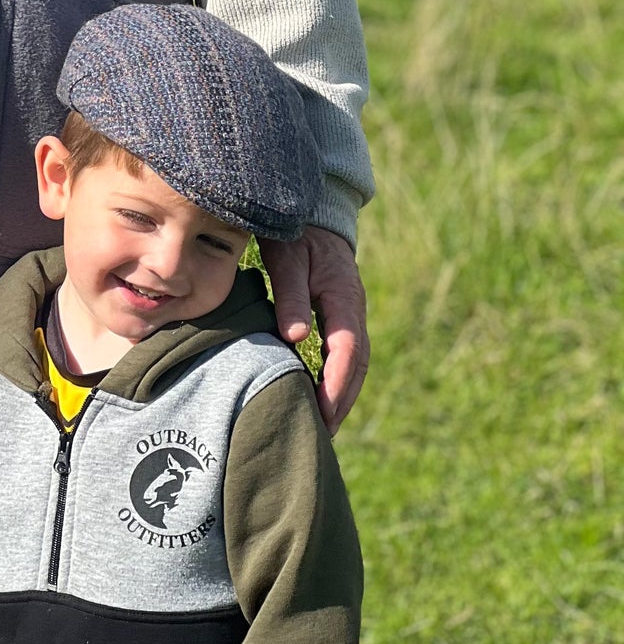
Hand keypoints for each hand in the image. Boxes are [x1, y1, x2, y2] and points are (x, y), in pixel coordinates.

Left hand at [258, 226, 368, 435]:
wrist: (310, 212)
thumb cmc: (294, 233)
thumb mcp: (287, 258)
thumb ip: (290, 295)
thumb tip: (296, 338)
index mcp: (344, 296)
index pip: (347, 349)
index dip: (336, 383)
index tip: (323, 412)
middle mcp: (354, 308)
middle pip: (357, 363)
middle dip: (343, 399)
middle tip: (323, 431)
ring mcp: (351, 312)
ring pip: (355, 362)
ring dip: (342, 394)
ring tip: (323, 425)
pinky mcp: (341, 315)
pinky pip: (346, 354)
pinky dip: (337, 378)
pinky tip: (318, 396)